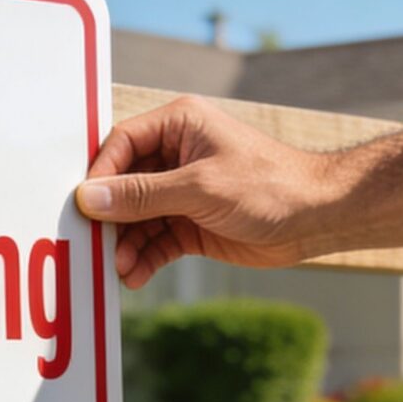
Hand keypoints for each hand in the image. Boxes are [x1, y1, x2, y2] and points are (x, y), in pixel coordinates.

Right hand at [75, 96, 347, 287]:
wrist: (318, 218)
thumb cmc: (269, 186)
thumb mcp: (200, 188)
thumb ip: (143, 195)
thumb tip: (89, 199)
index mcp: (178, 124)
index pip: (121, 144)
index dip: (100, 176)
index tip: (84, 207)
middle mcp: (176, 154)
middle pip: (124, 184)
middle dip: (110, 217)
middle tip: (93, 245)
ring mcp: (183, 191)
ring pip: (137, 217)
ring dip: (125, 243)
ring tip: (118, 268)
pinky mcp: (192, 223)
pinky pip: (156, 240)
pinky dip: (144, 258)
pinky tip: (135, 276)